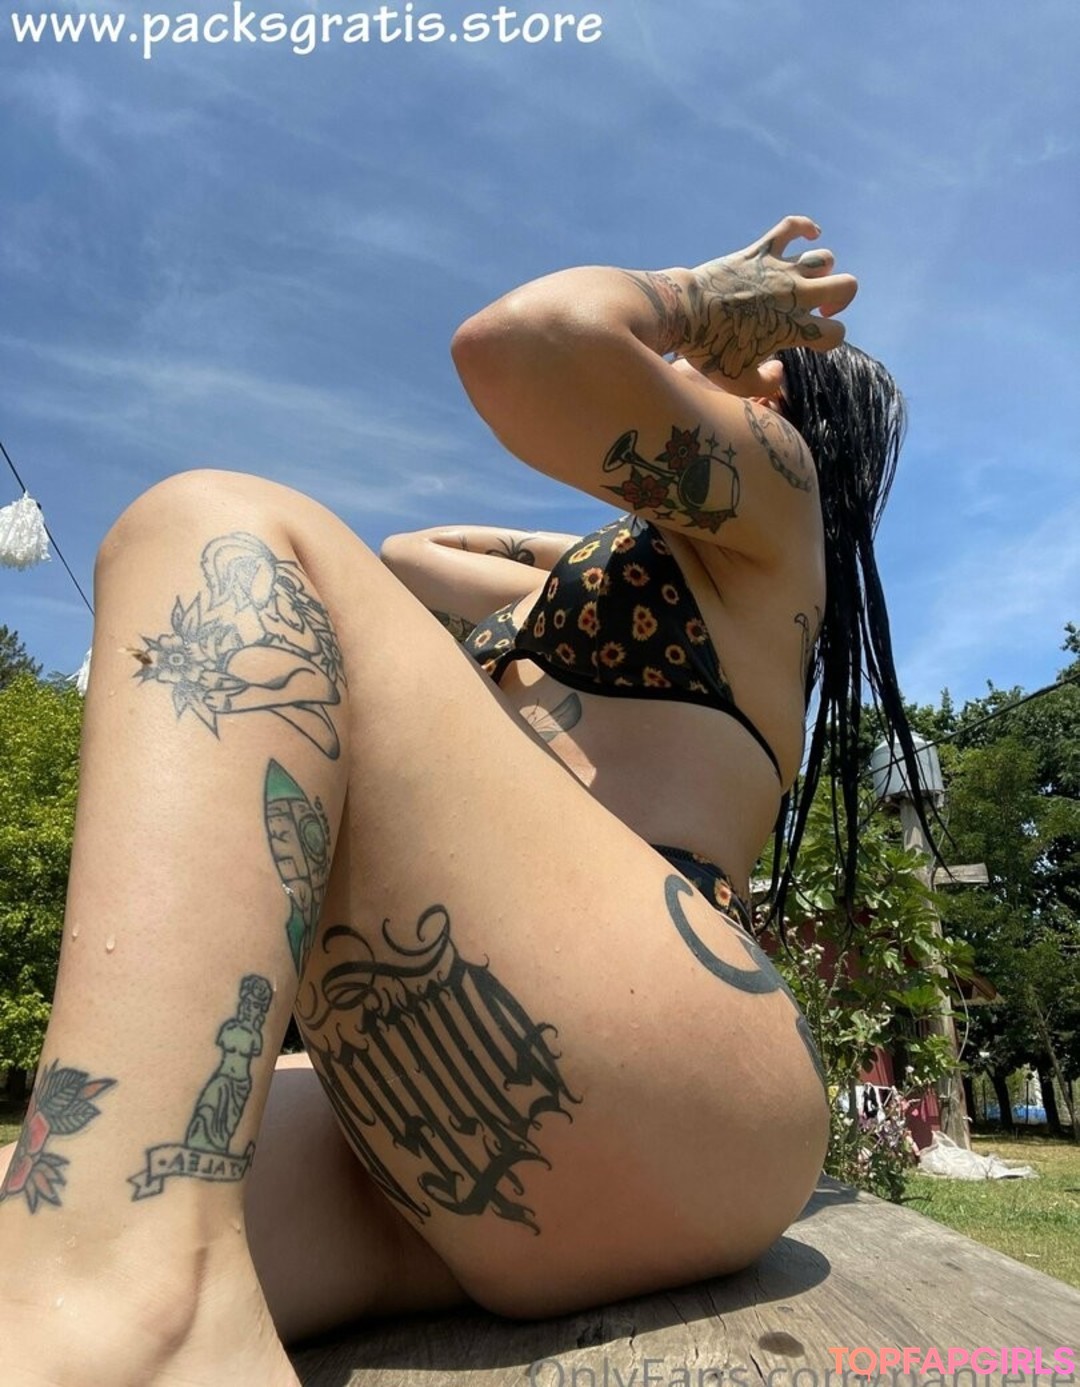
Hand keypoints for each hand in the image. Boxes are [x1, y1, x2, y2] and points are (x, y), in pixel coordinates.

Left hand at [682, 215, 857, 394]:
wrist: (684, 313)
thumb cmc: (710, 350)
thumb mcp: (739, 383)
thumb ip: (766, 384)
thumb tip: (780, 371)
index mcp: (792, 327)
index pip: (836, 333)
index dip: (830, 340)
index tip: (811, 342)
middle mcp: (793, 295)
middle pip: (847, 286)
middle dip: (841, 299)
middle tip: (819, 309)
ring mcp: (779, 270)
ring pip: (824, 258)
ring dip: (821, 272)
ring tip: (805, 283)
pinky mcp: (760, 251)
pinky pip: (791, 226)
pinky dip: (804, 227)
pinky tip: (809, 234)